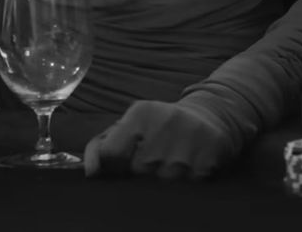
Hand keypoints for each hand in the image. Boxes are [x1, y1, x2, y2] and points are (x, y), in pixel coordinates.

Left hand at [85, 100, 238, 179]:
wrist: (212, 116)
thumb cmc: (161, 125)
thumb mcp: (131, 123)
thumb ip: (101, 145)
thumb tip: (90, 172)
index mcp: (141, 114)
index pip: (111, 153)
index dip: (113, 166)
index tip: (122, 165)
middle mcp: (165, 125)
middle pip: (137, 172)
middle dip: (141, 173)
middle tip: (153, 162)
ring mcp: (188, 143)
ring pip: (161, 183)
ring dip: (163, 181)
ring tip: (172, 164)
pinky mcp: (208, 160)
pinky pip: (185, 188)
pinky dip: (184, 183)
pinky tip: (188, 167)